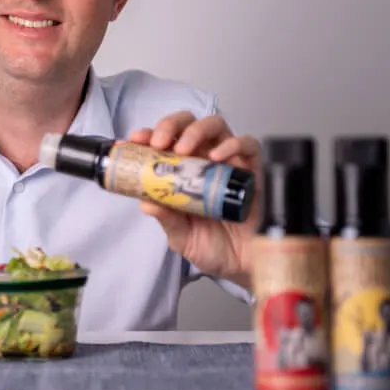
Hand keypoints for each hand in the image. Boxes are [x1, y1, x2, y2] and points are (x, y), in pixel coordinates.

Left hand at [128, 111, 261, 288]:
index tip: (136, 140)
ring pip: (215, 126)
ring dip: (196, 130)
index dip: (149, 135)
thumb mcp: (181, 235)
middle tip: (160, 143)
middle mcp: (204, 161)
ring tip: (184, 149)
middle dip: (170, 125)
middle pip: (188, 124)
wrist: (242, 266)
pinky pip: (248, 146)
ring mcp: (229, 162)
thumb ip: (167, 219)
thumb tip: (146, 202)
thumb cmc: (212, 246)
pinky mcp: (253, 170)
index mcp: (182, 172)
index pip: (164, 141)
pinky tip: (218, 157)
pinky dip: (233, 144)